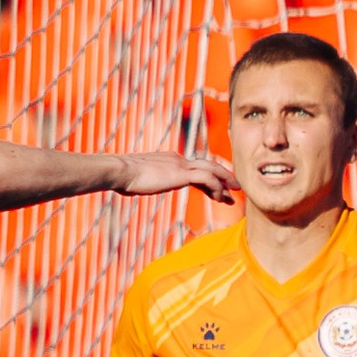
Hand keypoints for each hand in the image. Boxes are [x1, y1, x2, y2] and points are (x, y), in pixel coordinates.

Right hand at [109, 150, 236, 204]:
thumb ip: (141, 180)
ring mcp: (181, 165)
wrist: (120, 170)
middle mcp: (177, 159)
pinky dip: (217, 187)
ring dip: (226, 182)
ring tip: (236, 193)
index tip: (214, 188)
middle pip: (207, 165)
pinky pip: (207, 179)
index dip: (207, 177)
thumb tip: (133, 185)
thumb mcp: (135, 178)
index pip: (193, 167)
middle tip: (235, 186)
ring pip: (212, 170)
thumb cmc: (122, 176)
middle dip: (223, 176)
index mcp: (168, 160)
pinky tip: (222, 197)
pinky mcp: (182, 174)